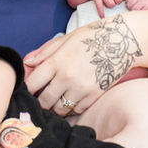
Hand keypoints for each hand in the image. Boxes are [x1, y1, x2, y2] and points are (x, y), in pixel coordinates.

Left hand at [24, 14, 141, 114]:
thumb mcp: (65, 39)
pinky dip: (71, 108)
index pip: (33, 83)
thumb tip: (27, 62)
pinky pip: (76, 110)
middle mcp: (67, 77)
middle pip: (44, 101)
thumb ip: (45, 52)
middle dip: (39, 101)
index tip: (27, 90)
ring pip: (60, 109)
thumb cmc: (91, 37)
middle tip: (40, 99)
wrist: (121, 41)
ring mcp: (81, 88)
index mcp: (57, 61)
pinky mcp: (94, 96)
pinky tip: (71, 99)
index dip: (27, 89)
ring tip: (55, 100)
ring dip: (55, 107)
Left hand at [125, 0, 147, 10]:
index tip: (132, 2)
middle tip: (137, 8)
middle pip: (129, 4)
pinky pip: (142, 12)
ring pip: (134, 9)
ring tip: (141, 10)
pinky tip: (146, 11)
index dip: (129, 1)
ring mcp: (144, 1)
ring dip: (137, 11)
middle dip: (132, 7)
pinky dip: (142, 13)